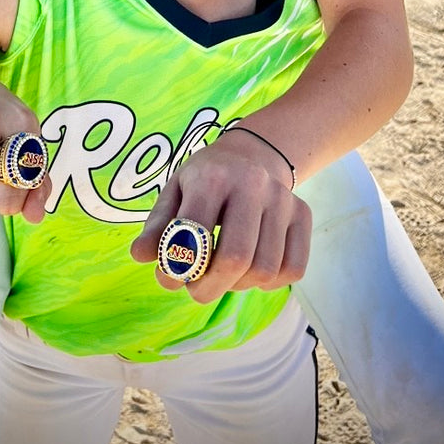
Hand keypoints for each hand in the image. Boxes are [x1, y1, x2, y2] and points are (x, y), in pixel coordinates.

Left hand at [129, 133, 310, 304]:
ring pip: (264, 271)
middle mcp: (253, 183)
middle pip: (236, 258)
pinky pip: (292, 269)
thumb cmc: (206, 179)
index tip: (169, 279)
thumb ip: (158, 226)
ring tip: (222, 273)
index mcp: (213, 176)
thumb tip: (139, 256)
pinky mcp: (303, 214)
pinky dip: (269, 282)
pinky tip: (251, 267)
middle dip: (209, 287)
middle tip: (195, 290)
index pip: (195, 235)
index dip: (178, 268)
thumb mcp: (174, 191)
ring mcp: (283, 198)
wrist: (253, 153)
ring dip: (237, 286)